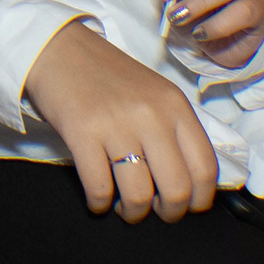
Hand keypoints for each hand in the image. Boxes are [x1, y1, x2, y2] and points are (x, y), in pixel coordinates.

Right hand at [23, 20, 218, 222]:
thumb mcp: (154, 93)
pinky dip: (99, 204)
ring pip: (138, 195)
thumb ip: (174, 129)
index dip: (200, 198)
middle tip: (155, 211)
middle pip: (176, 189)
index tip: (188, 205)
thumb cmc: (108, 76)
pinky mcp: (82, 133)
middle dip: (168, 212)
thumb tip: (187, 182)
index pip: (204, 167)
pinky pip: (99, 188)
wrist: (59, 50)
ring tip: (125, 208)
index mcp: (175, 106)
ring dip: (133, 213)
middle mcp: (151, 115)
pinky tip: (98, 200)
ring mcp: (116, 124)